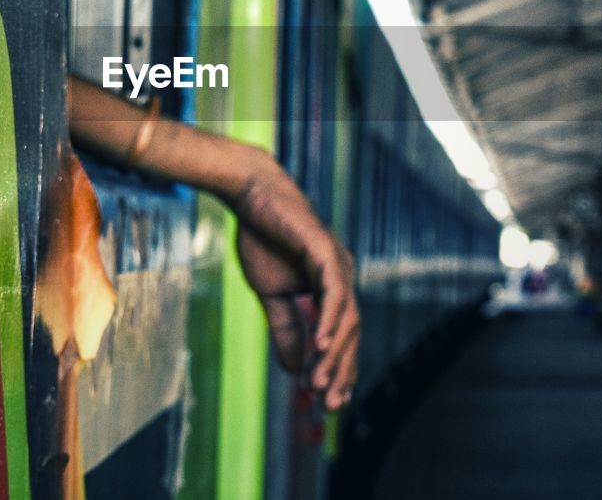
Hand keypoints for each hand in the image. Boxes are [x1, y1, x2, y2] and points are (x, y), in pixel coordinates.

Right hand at [232, 166, 358, 410]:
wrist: (251, 196)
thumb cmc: (263, 238)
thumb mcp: (272, 295)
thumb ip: (286, 329)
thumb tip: (296, 370)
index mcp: (332, 287)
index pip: (342, 336)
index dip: (337, 369)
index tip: (326, 401)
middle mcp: (342, 276)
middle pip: (350, 333)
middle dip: (340, 371)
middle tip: (328, 403)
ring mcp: (338, 263)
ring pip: (346, 318)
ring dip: (333, 354)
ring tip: (319, 383)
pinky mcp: (325, 251)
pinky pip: (334, 292)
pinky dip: (329, 320)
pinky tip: (320, 346)